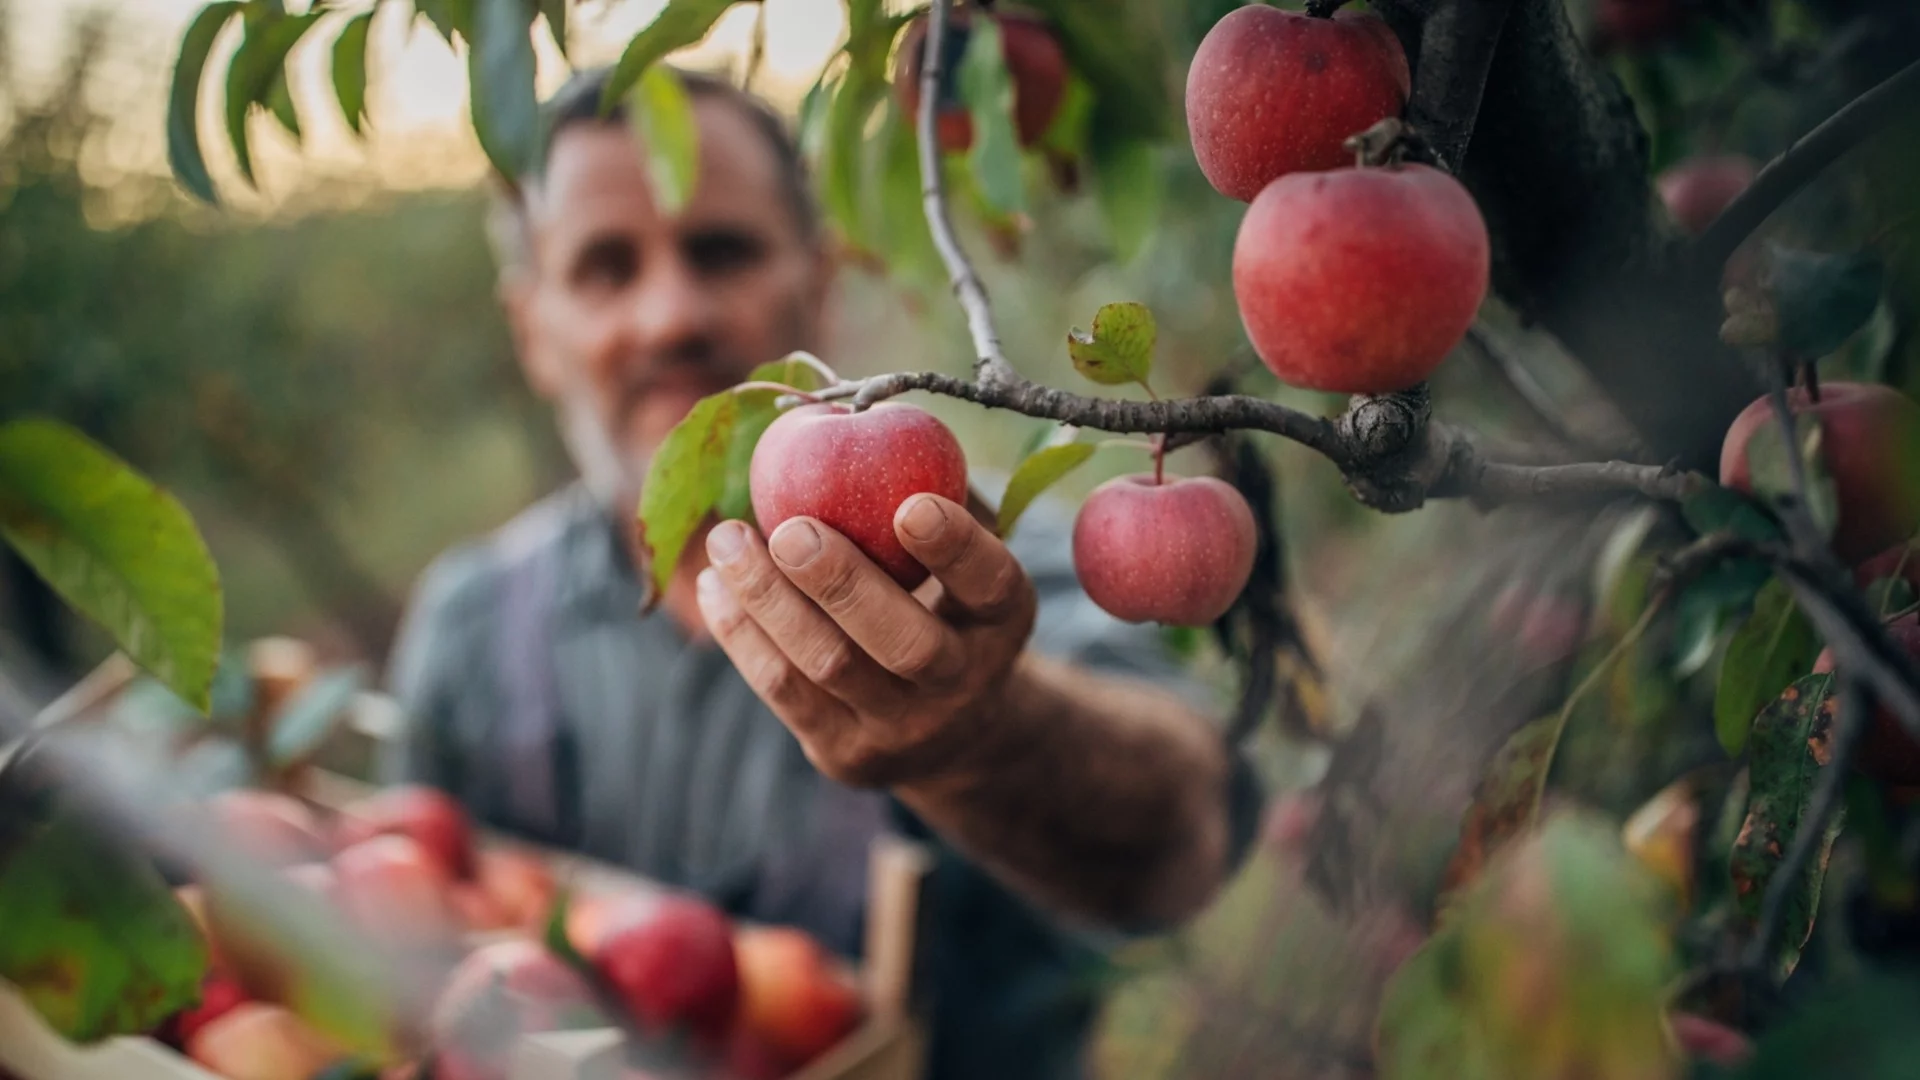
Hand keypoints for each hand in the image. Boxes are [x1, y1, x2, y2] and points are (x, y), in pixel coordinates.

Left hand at [695, 493, 1036, 787]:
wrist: (948, 727)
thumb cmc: (945, 599)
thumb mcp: (962, 552)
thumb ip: (933, 489)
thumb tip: (864, 407)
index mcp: (1004, 619)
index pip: (989, 585)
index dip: (955, 547)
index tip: (912, 504)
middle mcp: (964, 681)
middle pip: (905, 643)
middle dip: (843, 583)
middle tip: (791, 529)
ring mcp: (904, 727)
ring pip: (830, 667)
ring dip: (769, 600)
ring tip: (726, 539)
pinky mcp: (845, 753)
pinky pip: (784, 691)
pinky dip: (742, 634)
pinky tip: (717, 583)